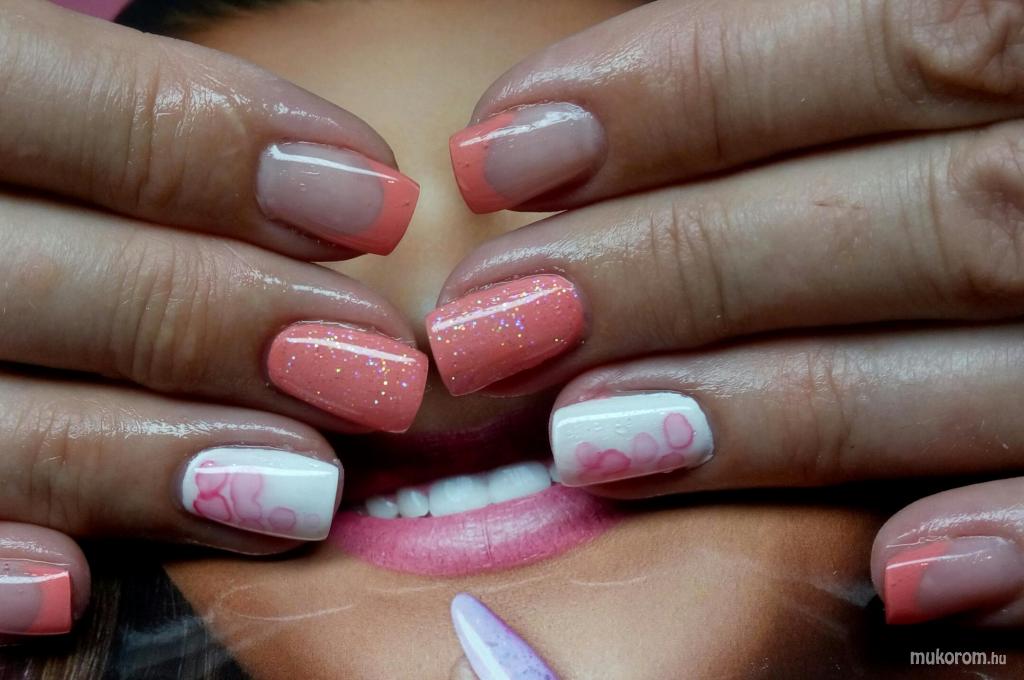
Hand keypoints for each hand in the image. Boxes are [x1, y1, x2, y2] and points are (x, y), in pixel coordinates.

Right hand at [0, 0, 426, 637]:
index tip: (382, 205)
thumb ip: (162, 134)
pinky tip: (75, 587)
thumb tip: (365, 191)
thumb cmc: (29, 184)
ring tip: (309, 488)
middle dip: (231, 322)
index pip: (60, 100)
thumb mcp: (52, 113)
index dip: (226, 152)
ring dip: (160, 462)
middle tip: (380, 369)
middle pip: (48, 280)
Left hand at [431, 0, 1023, 625]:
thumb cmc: (1019, 96)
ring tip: (593, 439)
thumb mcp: (978, 40)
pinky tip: (893, 579)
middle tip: (495, 318)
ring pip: (999, 352)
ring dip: (785, 403)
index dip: (691, 85)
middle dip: (685, 262)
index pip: (902, 28)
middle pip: (926, 206)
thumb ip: (851, 62)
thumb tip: (594, 113)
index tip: (505, 145)